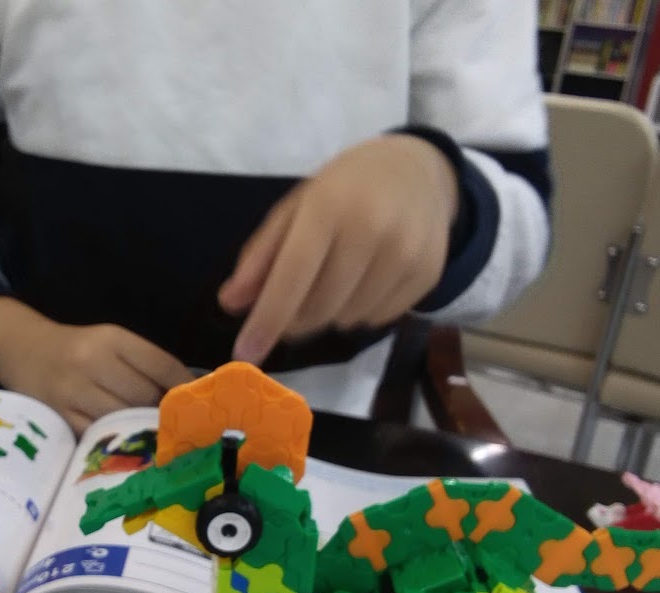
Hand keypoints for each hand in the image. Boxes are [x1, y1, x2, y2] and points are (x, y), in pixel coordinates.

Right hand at [0, 297, 193, 434]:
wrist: (21, 349)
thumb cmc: (77, 350)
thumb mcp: (109, 342)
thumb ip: (144, 364)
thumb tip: (185, 395)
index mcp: (112, 338)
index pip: (161, 365)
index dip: (183, 388)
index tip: (195, 402)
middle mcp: (92, 361)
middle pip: (144, 396)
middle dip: (161, 412)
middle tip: (173, 424)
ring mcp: (73, 390)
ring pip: (123, 417)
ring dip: (141, 429)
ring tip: (153, 436)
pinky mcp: (59, 415)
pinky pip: (98, 435)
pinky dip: (116, 441)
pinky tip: (126, 444)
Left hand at [218, 134, 459, 364]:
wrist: (416, 171)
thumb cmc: (344, 190)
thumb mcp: (295, 209)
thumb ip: (260, 256)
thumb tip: (231, 303)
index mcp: (329, 205)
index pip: (292, 274)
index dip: (267, 319)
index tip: (245, 354)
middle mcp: (372, 228)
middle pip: (319, 308)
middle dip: (294, 318)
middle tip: (290, 302)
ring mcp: (406, 253)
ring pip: (347, 320)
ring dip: (330, 313)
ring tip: (336, 277)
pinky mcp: (428, 273)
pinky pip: (378, 320)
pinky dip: (360, 312)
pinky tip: (366, 279)